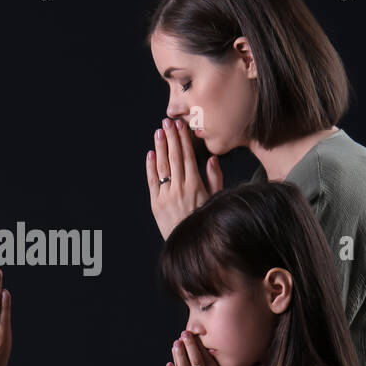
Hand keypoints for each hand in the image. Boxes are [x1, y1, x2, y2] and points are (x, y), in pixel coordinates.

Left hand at [146, 117, 222, 238]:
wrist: (189, 243)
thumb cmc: (204, 220)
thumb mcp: (215, 199)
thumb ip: (215, 178)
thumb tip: (212, 159)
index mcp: (195, 185)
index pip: (188, 157)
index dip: (183, 140)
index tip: (180, 126)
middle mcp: (180, 188)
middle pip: (174, 157)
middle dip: (171, 138)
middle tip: (167, 122)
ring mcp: (166, 196)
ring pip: (162, 166)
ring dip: (160, 147)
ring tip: (158, 132)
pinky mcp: (155, 204)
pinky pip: (152, 181)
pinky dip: (150, 167)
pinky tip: (150, 153)